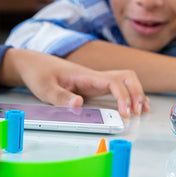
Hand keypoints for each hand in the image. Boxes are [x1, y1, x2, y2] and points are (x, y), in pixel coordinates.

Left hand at [0, 48, 149, 116]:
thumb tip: (79, 104)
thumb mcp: (44, 88)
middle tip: (137, 112)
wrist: (32, 63)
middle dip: (137, 92)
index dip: (123, 97)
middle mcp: (94, 76)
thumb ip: (60, 97)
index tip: (125, 113)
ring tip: (142, 110)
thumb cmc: (38, 73)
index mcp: (85, 75)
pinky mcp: (93, 85)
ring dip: (136, 92)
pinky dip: (128, 95)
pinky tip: (134, 105)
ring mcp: (95, 80)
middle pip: (126, 77)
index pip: (113, 82)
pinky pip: (116, 87)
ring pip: (124, 80)